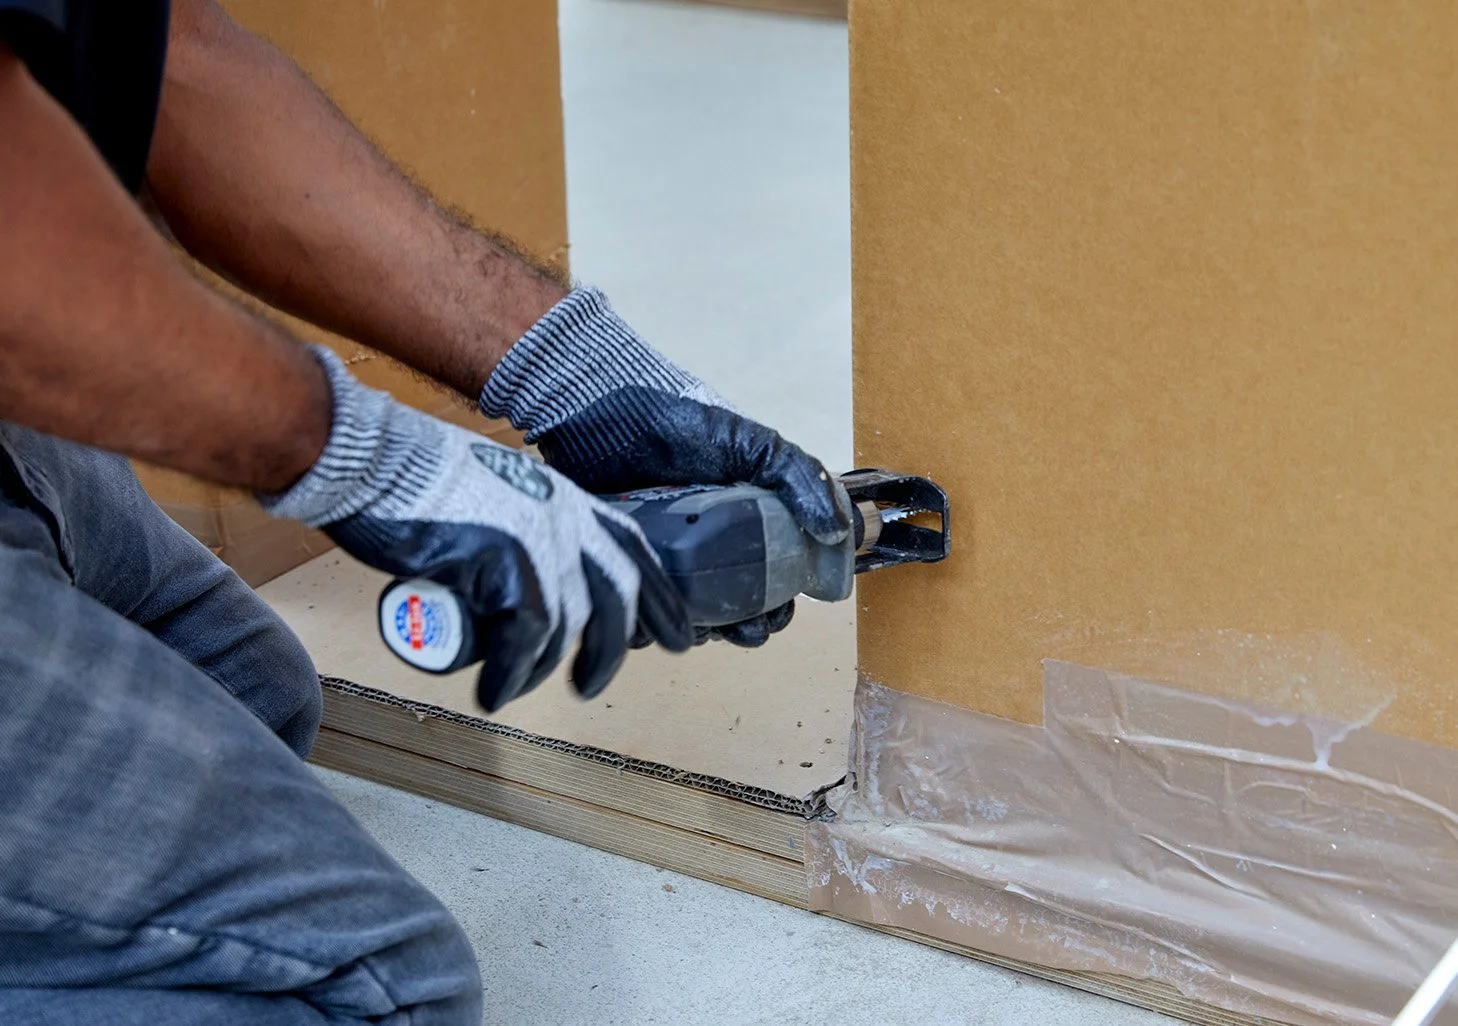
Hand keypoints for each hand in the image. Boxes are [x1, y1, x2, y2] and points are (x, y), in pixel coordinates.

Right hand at [263, 347, 693, 710]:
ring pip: (570, 623)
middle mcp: (565, 513)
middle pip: (617, 594)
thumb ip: (519, 528)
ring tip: (513, 691)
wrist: (372, 461)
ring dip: (542, 670)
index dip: (659, 597)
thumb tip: (524, 586)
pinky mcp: (506, 559)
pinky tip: (493, 692)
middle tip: (592, 687)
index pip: (633, 550)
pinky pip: (527, 634)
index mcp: (567, 497)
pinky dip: (511, 672)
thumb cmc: (415, 484)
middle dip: (613, 648)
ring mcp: (540, 534)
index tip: (675, 636)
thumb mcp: (493, 498)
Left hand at [479, 288, 851, 647]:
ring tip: (702, 625)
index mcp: (741, 526)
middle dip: (745, 628)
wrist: (599, 412)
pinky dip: (648, 625)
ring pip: (687, 620)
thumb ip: (801, 478)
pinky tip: (655, 615)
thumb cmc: (678, 422)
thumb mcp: (752, 444)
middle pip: (734, 611)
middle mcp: (703, 550)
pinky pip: (637, 614)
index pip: (771, 582)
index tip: (777, 611)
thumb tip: (840, 531)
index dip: (780, 604)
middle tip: (743, 627)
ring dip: (700, 632)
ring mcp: (662, 562)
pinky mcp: (621, 568)